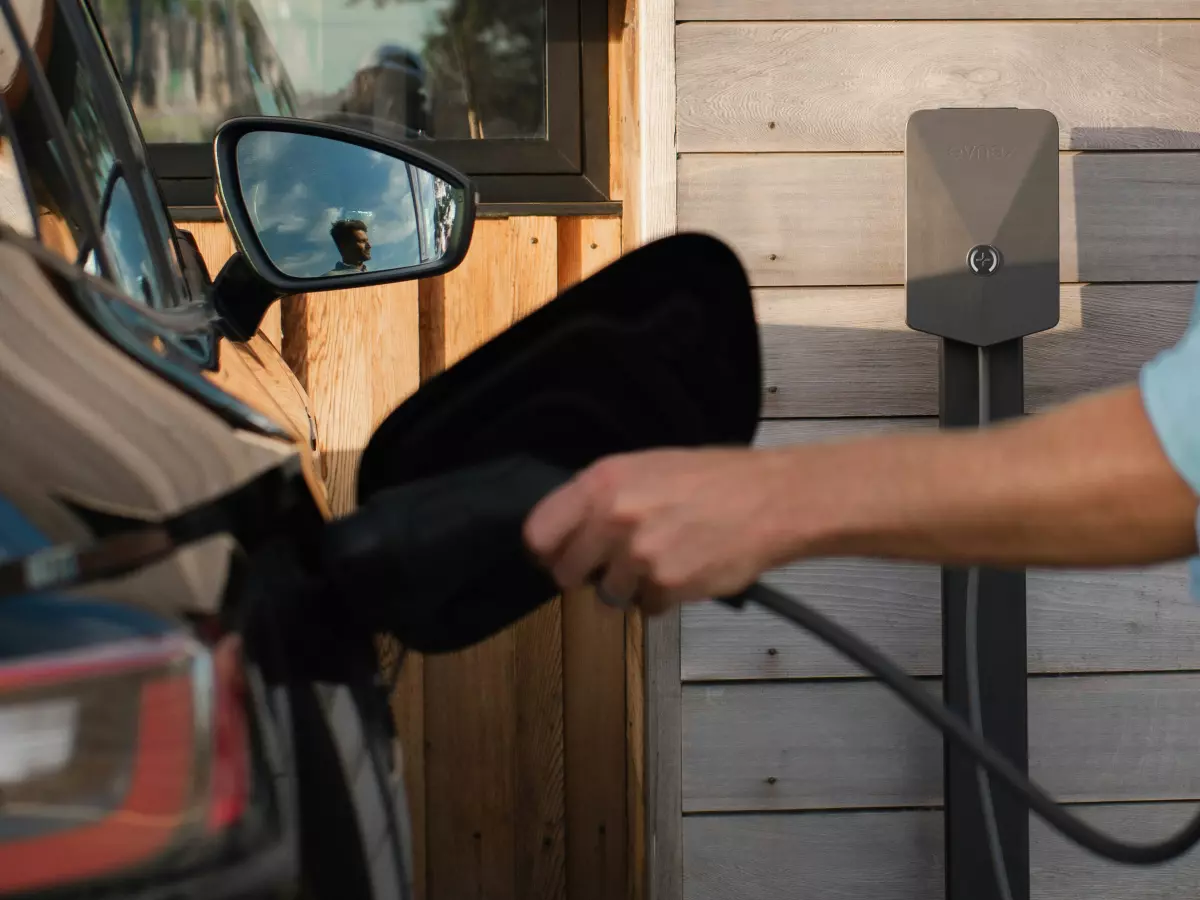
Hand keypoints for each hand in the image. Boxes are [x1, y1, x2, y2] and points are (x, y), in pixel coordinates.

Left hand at [522, 447, 794, 614]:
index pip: (539, 533)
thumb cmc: (715, 479)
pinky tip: (686, 570)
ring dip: (631, 587)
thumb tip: (570, 531)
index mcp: (602, 482)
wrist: (772, 499)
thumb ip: (604, 497)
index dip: (547, 551)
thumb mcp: (648, 467)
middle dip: (589, 574)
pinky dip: (663, 598)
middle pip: (567, 572)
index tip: (559, 556)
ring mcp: (639, 555)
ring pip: (609, 594)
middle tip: (618, 564)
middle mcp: (613, 518)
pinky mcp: (666, 585)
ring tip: (665, 559)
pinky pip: (646, 607)